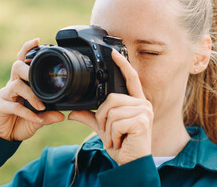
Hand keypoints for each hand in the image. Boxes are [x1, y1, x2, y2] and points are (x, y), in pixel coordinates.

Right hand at [0, 38, 64, 140]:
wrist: (6, 136)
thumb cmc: (22, 121)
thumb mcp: (39, 117)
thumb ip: (49, 114)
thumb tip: (62, 115)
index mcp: (21, 83)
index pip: (22, 61)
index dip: (27, 49)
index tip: (37, 40)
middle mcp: (12, 85)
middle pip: (16, 67)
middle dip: (27, 70)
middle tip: (37, 77)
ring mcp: (5, 95)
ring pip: (16, 86)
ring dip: (31, 95)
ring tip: (41, 107)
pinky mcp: (0, 107)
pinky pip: (14, 106)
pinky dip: (27, 113)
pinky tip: (37, 119)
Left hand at [68, 50, 152, 165]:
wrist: (132, 162)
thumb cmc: (122, 144)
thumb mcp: (104, 129)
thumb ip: (91, 117)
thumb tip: (72, 112)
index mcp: (135, 102)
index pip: (130, 79)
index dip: (123, 65)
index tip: (114, 53)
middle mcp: (143, 104)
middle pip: (112, 98)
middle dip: (103, 118)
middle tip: (109, 132)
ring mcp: (144, 112)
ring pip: (111, 111)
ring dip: (107, 129)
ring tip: (115, 138)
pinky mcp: (142, 122)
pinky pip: (115, 123)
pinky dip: (111, 136)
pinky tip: (119, 142)